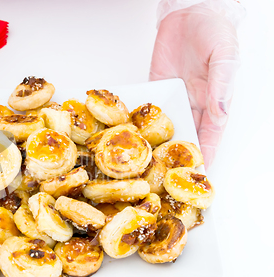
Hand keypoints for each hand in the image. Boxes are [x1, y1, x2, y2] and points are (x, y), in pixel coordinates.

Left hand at [150, 2, 239, 168]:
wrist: (191, 11)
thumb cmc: (215, 31)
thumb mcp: (224, 57)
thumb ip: (221, 84)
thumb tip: (219, 110)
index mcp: (214, 100)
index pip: (210, 133)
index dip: (205, 153)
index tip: (200, 173)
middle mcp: (193, 102)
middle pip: (185, 135)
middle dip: (178, 156)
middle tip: (169, 178)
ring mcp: (172, 96)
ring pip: (164, 126)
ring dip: (157, 144)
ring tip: (147, 164)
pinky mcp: (155, 87)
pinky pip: (148, 107)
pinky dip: (140, 120)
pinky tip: (132, 135)